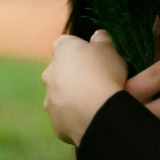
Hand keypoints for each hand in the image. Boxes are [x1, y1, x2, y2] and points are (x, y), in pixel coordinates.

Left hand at [42, 30, 127, 146]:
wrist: (98, 113)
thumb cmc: (104, 73)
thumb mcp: (110, 48)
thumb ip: (102, 39)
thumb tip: (97, 35)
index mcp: (62, 50)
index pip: (66, 43)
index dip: (80, 49)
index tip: (94, 56)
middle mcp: (49, 73)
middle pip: (61, 70)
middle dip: (74, 74)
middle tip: (96, 79)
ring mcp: (49, 100)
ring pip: (60, 95)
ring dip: (73, 96)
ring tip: (94, 101)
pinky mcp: (55, 123)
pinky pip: (65, 116)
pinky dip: (75, 116)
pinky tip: (91, 116)